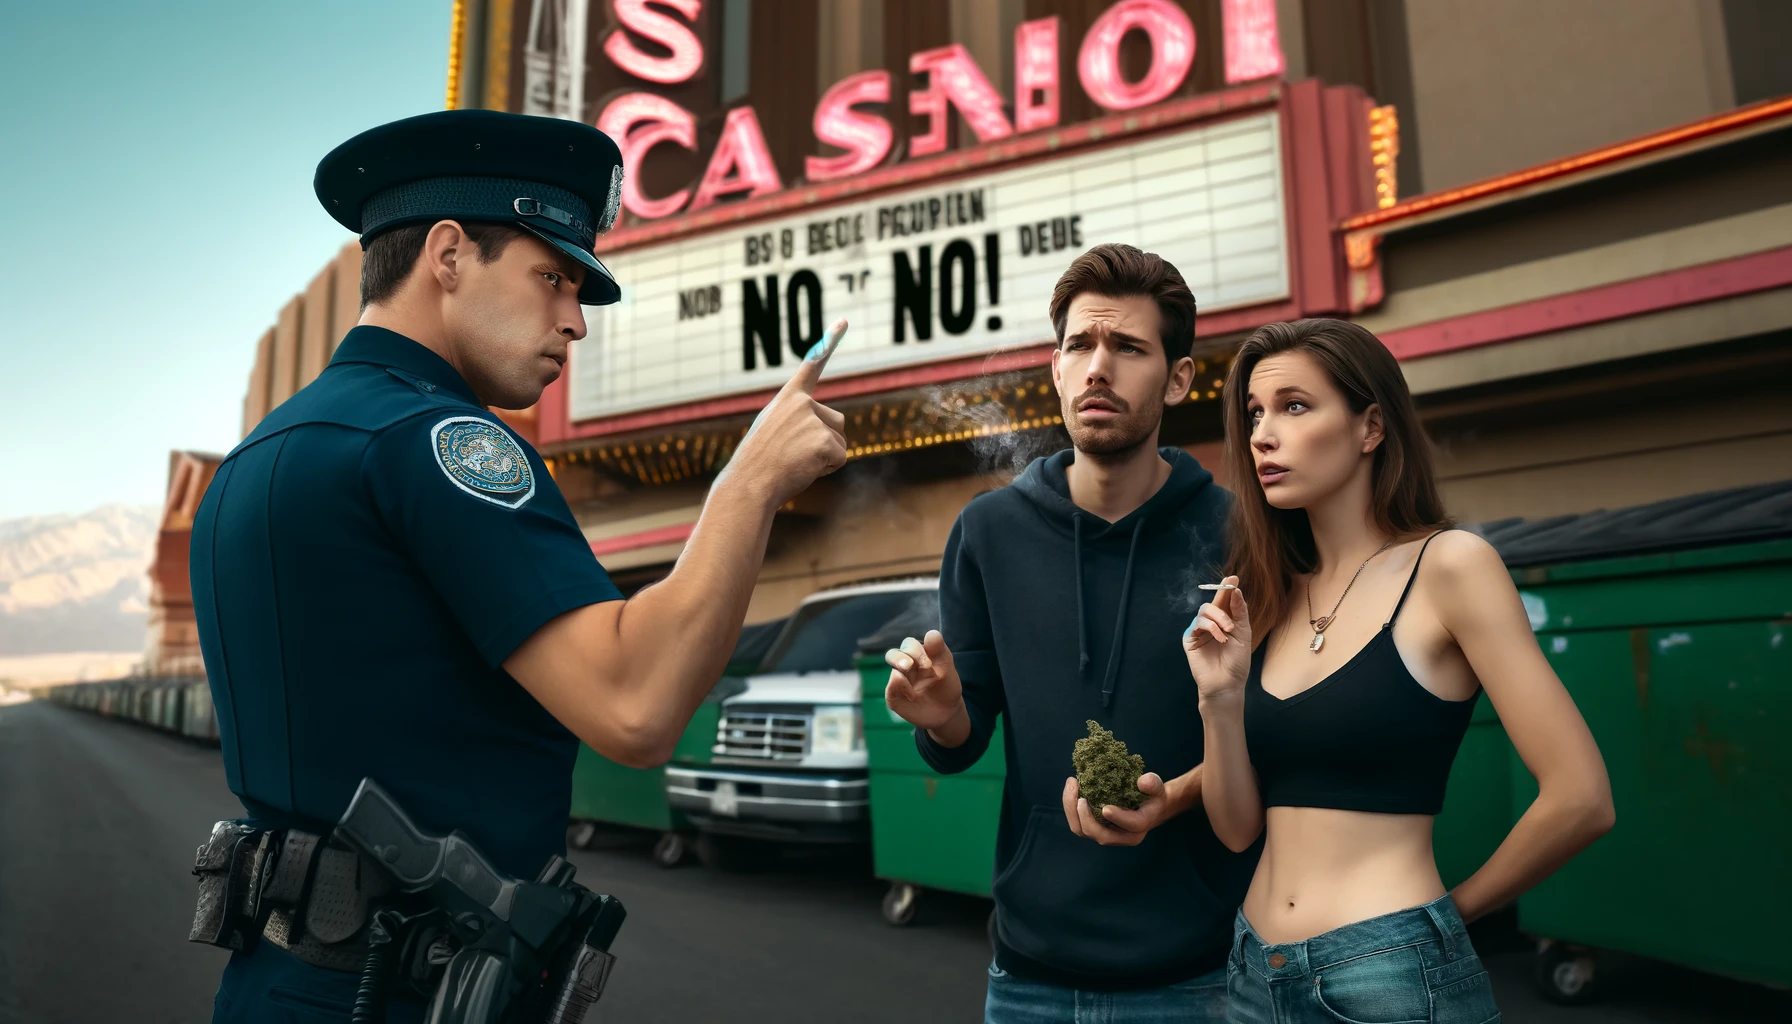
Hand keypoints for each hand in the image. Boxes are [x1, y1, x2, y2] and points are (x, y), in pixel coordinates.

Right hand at [723, 318, 848, 507]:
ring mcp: (813, 420)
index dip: (830, 341)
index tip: (843, 321)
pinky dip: (828, 469)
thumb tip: (819, 432)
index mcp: (788, 398)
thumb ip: (796, 422)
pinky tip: (804, 469)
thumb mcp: (772, 432)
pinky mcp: (823, 441)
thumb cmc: (759, 463)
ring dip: (826, 456)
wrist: (749, 484)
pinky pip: (840, 458)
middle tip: (795, 455)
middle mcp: (802, 403)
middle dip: (825, 441)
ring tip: (797, 462)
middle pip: (837, 421)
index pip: (813, 365)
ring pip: (840, 441)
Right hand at [884, 631, 963, 731]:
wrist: (946, 713)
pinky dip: (900, 688)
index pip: (909, 645)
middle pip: (893, 654)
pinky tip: (912, 695)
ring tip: (908, 673)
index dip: (916, 651)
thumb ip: (940, 651)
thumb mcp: (947, 668)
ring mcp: (898, 681)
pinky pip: (890, 689)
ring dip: (899, 669)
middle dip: (900, 658)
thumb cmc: (946, 687)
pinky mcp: (894, 696)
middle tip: (909, 665)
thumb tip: (931, 633)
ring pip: (891, 669)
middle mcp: (905, 666)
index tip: (928, 665)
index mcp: (917, 655)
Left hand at [1063, 773, 1171, 846]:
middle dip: (1086, 817)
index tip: (1105, 808)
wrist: (1146, 807)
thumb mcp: (1156, 787)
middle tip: (1079, 795)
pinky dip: (1071, 808)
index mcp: (1140, 826)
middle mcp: (1122, 836)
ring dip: (1073, 811)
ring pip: (1084, 831)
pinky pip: (1079, 824)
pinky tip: (1072, 788)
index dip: (1118, 818)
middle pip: (1100, 835)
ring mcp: (1106, 835)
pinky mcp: (1095, 829)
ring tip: (1072, 785)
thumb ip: (1152, 783)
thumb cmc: (1151, 796)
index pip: (1131, 825)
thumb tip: (1143, 781)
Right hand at [1183, 575, 1252, 698]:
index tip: (1233, 577)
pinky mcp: (1190, 638)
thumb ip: (1240, 612)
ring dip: (1218, 618)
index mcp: (1225, 621)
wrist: (1227, 684)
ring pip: (1204, 610)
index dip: (1227, 587)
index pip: (1224, 600)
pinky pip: (1198, 623)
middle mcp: (1211, 623)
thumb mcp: (1244, 634)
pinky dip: (1210, 627)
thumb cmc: (1237, 662)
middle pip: (1212, 603)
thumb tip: (1236, 589)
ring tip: (1228, 633)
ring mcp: (1199, 630)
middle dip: (1223, 607)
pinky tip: (1220, 638)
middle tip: (1232, 622)